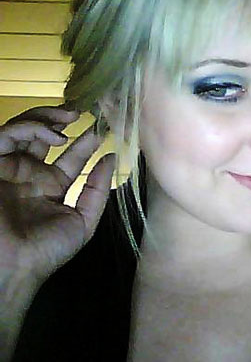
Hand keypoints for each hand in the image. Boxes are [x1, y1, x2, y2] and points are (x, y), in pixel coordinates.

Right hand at [0, 105, 114, 284]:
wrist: (13, 266)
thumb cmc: (47, 249)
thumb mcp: (83, 220)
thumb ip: (97, 190)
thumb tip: (112, 158)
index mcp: (49, 186)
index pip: (71, 157)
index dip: (86, 142)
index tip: (104, 129)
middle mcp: (29, 173)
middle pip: (46, 138)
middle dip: (63, 121)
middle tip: (86, 112)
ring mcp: (9, 168)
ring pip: (25, 130)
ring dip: (48, 118)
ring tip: (72, 116)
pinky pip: (7, 136)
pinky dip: (31, 129)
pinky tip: (55, 136)